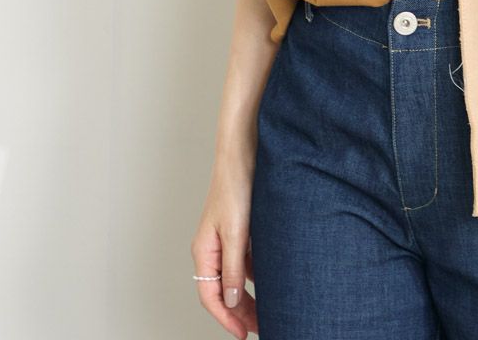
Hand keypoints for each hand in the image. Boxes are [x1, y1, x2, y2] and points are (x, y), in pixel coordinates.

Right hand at [191, 167, 257, 338]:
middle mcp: (212, 248)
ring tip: (268, 311)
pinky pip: (245, 262)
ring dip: (248, 295)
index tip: (243, 333)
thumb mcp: (236, 232)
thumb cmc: (235, 188)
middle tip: (260, 328)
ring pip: (235, 278)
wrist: (244, 155)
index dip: (226, 318)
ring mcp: (226, 240)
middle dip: (239, 312)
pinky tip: (272, 281)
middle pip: (223, 291)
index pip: (210, 296)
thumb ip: (232, 268)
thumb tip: (230, 301)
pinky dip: (256, 275)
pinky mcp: (241, 231)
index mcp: (204, 251)